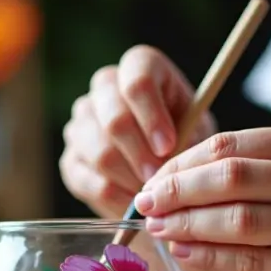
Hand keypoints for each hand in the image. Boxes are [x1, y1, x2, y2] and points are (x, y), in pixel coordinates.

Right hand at [59, 45, 216, 218]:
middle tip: (160, 178)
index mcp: (140, 66)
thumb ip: (189, 140)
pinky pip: (87, 180)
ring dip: (129, 179)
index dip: (152, 115)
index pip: (137, 80)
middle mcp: (105, 87)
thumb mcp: (199, 133)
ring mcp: (82, 122)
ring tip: (153, 194)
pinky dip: (114, 198)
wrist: (167, 168)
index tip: (169, 146)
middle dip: (140, 154)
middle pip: (114, 118)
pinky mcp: (71, 159)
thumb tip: (171, 161)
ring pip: (99, 153)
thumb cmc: (188, 141)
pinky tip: (134, 204)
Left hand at [133, 122, 270, 270]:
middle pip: (229, 176)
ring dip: (185, 224)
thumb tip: (187, 178)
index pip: (232, 144)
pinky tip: (184, 253)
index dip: (182, 162)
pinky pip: (252, 263)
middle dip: (175, 190)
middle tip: (144, 202)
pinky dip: (209, 257)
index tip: (154, 178)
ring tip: (157, 228)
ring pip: (237, 219)